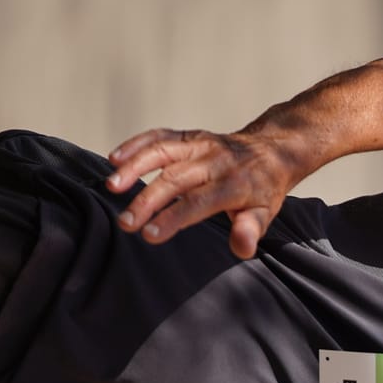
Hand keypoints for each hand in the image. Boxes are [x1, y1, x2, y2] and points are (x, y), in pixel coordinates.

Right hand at [105, 125, 306, 258]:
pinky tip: (114, 159)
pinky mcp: (188, 135)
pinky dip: (136, 144)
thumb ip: (251, 229)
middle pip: (176, 179)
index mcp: (234, 184)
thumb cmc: (263, 190)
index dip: (173, 217)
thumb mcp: (266, 213)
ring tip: (112, 187)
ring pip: (163, 151)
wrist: (271, 151)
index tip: (149, 234)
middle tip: (126, 222)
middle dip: (148, 200)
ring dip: (135, 166)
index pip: (199, 202)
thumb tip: (242, 248)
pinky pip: (159, 136)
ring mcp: (199, 144)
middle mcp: (214, 161)